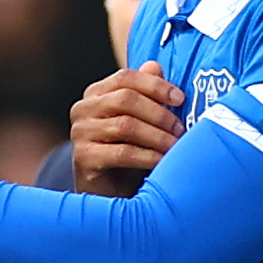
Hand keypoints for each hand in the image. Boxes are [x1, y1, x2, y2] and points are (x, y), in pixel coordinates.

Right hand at [72, 64, 182, 197]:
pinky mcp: (83, 158)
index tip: (180, 99)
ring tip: (177, 146)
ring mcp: (80, 134)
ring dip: (158, 136)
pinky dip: (149, 156)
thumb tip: (155, 65)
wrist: (109, 197)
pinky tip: (164, 162)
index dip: (156, 85)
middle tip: (181, 129)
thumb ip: (147, 94)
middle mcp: (82, 109)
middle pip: (126, 99)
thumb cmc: (128, 157)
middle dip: (159, 113)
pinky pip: (122, 152)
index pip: (126, 77)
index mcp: (96, 94)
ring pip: (126, 125)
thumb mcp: (141, 122)